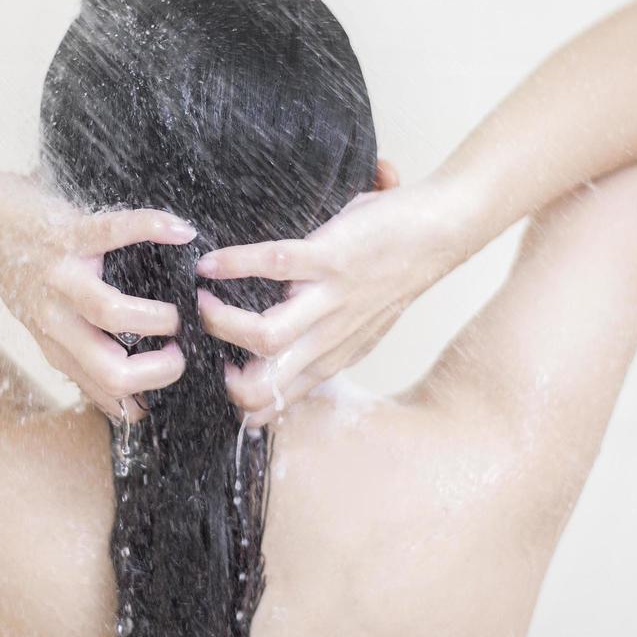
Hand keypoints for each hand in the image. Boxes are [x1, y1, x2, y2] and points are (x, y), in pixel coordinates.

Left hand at [0, 171, 195, 422]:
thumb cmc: (18, 269)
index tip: (177, 382)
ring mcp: (61, 276)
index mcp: (56, 345)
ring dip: (156, 316)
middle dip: (159, 369)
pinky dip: (152, 228)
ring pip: (109, 313)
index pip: (107, 391)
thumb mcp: (44, 325)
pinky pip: (114, 231)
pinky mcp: (65, 233)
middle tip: (181, 351)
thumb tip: (131, 405)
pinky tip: (181, 232)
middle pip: (110, 369)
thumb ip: (83, 360)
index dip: (149, 396)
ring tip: (178, 309)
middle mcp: (57, 319)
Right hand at [195, 173, 462, 427]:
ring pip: (264, 335)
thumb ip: (318, 344)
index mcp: (331, 358)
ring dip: (220, 321)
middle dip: (218, 376)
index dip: (232, 403)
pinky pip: (274, 265)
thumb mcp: (357, 328)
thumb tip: (267, 352)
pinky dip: (233, 263)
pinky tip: (211, 261)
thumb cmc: (392, 275)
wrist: (441, 234)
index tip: (206, 381)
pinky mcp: (332, 258)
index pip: (273, 403)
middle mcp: (329, 339)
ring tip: (200, 302)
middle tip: (196, 348)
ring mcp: (331, 300)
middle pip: (261, 386)